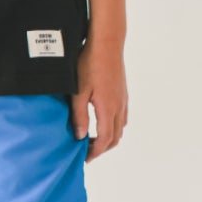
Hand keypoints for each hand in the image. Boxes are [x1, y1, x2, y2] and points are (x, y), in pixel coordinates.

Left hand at [70, 40, 127, 163]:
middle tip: (88, 151)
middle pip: (115, 137)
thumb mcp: (78, 91)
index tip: (85, 158)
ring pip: (120, 128)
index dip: (95, 152)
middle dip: (102, 148)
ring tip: (93, 138)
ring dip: (109, 137)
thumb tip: (81, 136)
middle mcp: (119, 107)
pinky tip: (103, 120)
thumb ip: (80, 115)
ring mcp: (123, 99)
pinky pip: (122, 117)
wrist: (107, 44)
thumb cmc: (90, 64)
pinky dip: (114, 126)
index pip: (105, 140)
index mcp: (108, 109)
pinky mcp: (123, 92)